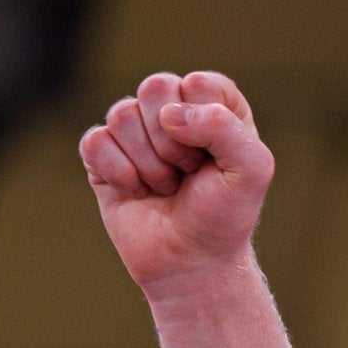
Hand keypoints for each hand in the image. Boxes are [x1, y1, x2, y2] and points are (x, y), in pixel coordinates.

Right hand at [79, 70, 274, 293]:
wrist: (191, 263)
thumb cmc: (224, 216)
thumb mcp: (251, 170)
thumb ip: (225, 127)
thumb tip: (170, 115)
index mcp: (214, 105)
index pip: (199, 84)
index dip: (205, 123)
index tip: (214, 158)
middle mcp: (173, 111)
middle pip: (155, 87)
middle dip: (172, 141)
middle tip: (187, 173)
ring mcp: (135, 131)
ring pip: (122, 114)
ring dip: (149, 163)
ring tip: (166, 187)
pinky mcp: (103, 154)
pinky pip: (95, 141)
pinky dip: (119, 173)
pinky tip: (136, 192)